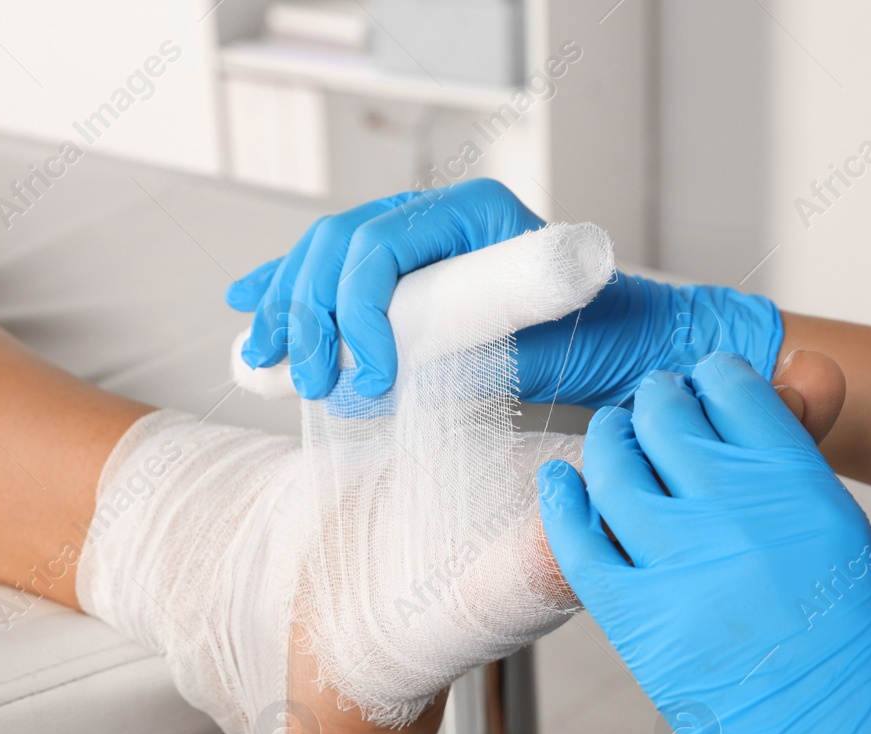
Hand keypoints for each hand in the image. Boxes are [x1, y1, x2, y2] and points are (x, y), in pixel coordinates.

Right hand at [224, 179, 784, 405]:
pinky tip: (248, 306)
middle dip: (309, 315)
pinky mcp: (403, 267)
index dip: (356, 311)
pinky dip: (287, 288)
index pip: (380, 245)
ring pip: (322, 257)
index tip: (372, 380)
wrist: (623, 336)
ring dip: (285, 308)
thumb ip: (473, 353)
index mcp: (474, 211)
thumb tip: (381, 381)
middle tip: (311, 385)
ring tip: (263, 362)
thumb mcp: (545, 347)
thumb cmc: (598, 339)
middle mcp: (437, 211)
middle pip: (336, 246)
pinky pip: (331, 269)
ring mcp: (416, 234)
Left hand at [536, 355, 870, 733]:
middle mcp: (740, 511)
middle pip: (666, 417)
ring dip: (609, 443)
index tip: (700, 384)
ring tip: (613, 442)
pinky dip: (562, 502)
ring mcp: (683, 565)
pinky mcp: (639, 623)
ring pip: (615, 466)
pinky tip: (560, 484)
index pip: (738, 390)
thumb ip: (793, 486)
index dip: (710, 380)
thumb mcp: (848, 551)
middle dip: (655, 405)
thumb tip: (754, 432)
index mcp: (807, 487)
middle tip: (651, 411)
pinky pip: (577, 540)